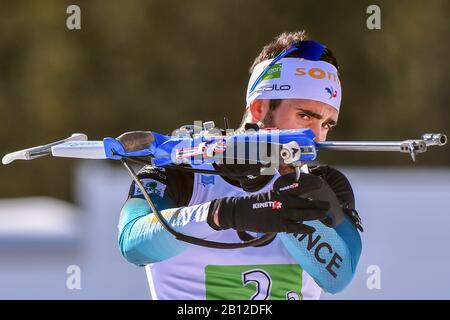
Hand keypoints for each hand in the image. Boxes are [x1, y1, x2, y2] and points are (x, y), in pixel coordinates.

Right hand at [208, 173, 330, 233]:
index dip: (311, 185)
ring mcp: (282, 214)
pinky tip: (312, 230)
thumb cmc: (254, 203)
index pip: (299, 187)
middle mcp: (284, 202)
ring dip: (316, 215)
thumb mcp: (269, 195)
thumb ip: (282, 197)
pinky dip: (305, 229)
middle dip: (318, 204)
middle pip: (305, 202)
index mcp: (280, 192)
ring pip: (304, 215)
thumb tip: (294, 198)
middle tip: (328, 205)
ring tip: (325, 216)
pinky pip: (296, 228)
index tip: (321, 184)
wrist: (241, 212)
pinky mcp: (279, 225)